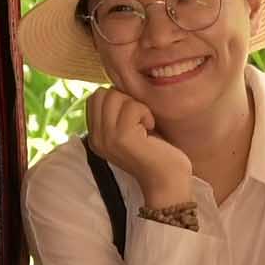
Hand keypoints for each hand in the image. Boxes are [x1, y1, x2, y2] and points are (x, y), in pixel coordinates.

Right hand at [82, 89, 196, 212]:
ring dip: (136, 105)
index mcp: (96, 136)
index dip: (119, 99)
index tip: (135, 118)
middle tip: (140, 120)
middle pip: (101, 94)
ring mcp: (107, 139)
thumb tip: (117, 84)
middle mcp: (96, 138)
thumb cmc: (157, 152)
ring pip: (114, 96)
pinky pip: (132, 106)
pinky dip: (145, 113)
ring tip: (145, 125)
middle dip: (126, 99)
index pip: (95, 97)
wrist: (169, 181)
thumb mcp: (131, 129)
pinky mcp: (122, 138)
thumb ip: (118, 111)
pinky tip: (151, 129)